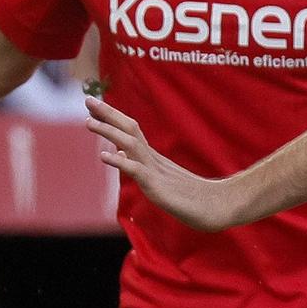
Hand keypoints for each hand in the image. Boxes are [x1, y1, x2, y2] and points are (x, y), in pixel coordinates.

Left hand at [85, 98, 239, 230]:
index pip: (131, 131)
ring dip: (109, 132)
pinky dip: (119, 161)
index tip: (94, 105)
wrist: (218, 208)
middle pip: (130, 129)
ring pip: (130, 145)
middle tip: (88, 99)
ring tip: (88, 122)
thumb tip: (121, 155)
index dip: (113, 117)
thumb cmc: (194, 199)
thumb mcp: (163, 181)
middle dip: (108, 114)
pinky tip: (103, 156)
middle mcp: (154, 159)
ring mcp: (156, 171)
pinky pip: (136, 171)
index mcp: (155, 158)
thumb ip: (142, 167)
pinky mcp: (158, 187)